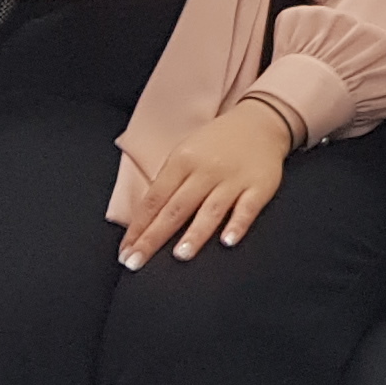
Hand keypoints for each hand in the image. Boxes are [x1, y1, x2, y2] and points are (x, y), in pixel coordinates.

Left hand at [121, 98, 293, 268]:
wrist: (260, 122)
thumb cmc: (217, 144)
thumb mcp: (186, 153)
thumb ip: (169, 184)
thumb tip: (145, 222)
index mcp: (182, 161)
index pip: (154, 200)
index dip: (137, 228)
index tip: (125, 253)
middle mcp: (206, 170)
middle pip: (176, 208)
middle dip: (154, 237)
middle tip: (136, 262)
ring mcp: (233, 179)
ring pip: (211, 210)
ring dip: (195, 233)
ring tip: (180, 255)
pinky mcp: (259, 186)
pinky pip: (247, 208)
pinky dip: (238, 224)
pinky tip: (228, 240)